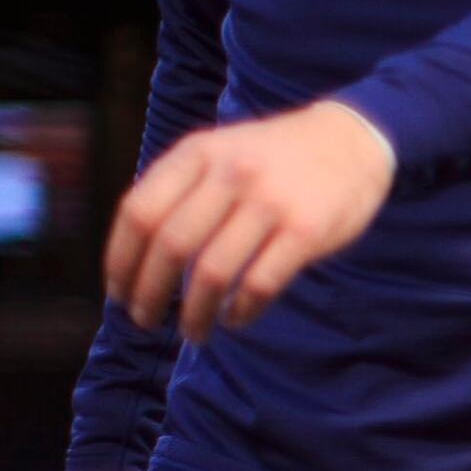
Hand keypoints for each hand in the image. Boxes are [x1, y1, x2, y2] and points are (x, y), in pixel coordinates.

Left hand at [105, 99, 396, 342]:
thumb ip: (179, 188)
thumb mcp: (219, 151)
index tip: (118, 292)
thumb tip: (134, 256)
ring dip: (194, 313)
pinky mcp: (307, 231)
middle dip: (149, 293)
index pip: (139, 212)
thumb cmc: (274, 157)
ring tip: (193, 332)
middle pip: (171, 247)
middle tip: (145, 319)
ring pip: (213, 273)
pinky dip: (241, 311)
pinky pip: (260, 284)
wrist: (352, 139)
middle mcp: (230, 173)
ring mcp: (270, 202)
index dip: (120, 259)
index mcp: (198, 153)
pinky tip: (235, 319)